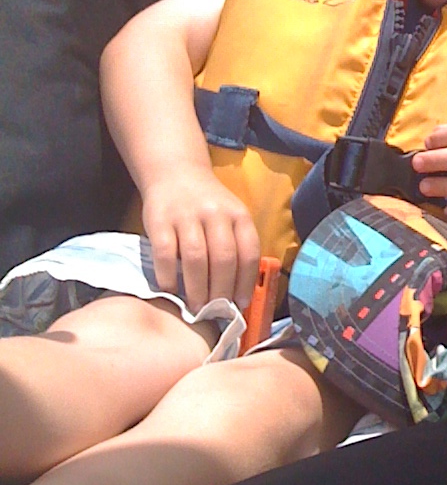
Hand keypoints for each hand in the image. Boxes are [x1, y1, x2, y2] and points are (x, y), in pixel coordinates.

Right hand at [140, 165, 260, 311]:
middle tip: (215, 311)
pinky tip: (170, 290)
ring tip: (196, 307)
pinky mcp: (159, 220)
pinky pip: (164, 254)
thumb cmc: (208, 205)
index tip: (239, 303)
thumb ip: (236, 245)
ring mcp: (186, 216)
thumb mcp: (231, 216)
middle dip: (221, 291)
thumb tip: (239, 292)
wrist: (176, 174)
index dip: (245, 282)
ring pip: (196, 259)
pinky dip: (167, 276)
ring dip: (197, 289)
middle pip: (223, 259)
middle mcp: (215, 213)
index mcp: (238, 215)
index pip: (248, 253)